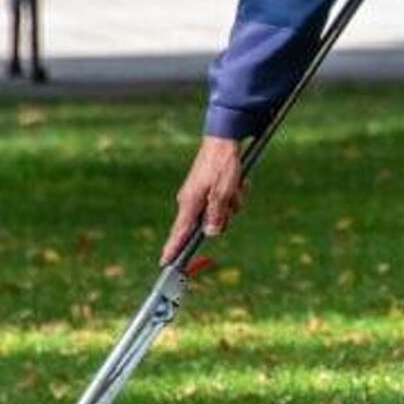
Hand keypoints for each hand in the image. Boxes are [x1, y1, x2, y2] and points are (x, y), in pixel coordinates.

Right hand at [161, 136, 245, 262]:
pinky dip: (234, 194)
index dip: (173, 249)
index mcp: (190, 203)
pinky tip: (237, 181)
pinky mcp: (209, 190)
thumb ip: (217, 214)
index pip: (179, 232)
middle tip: (232, 198)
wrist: (224, 139)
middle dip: (225, 215)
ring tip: (235, 184)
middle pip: (209, 225)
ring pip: (222, 213)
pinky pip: (226, 202)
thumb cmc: (223, 164)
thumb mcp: (224, 191)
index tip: (166, 263)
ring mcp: (200, 196)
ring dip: (233, 202)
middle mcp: (192, 202)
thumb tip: (210, 234)